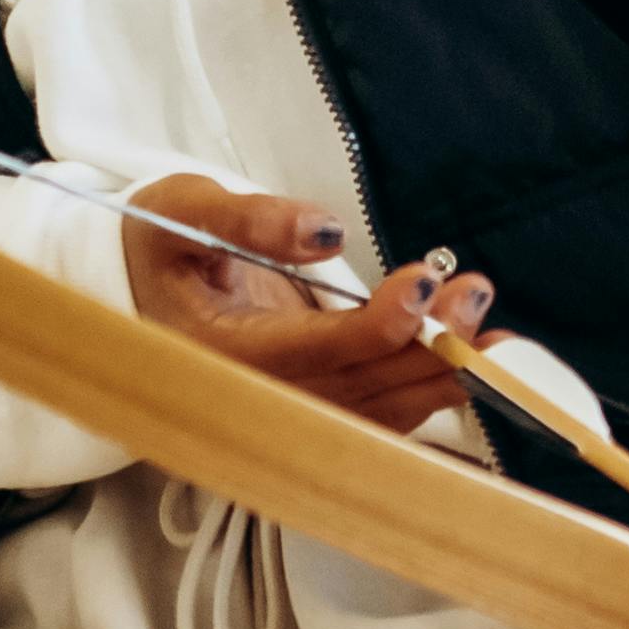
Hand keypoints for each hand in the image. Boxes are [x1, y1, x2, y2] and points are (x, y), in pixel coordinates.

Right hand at [123, 173, 490, 435]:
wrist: (132, 292)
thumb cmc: (155, 246)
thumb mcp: (183, 210)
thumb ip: (249, 220)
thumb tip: (327, 230)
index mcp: (219, 353)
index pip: (310, 351)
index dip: (374, 326)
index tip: (424, 285)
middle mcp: (257, 397)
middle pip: (357, 389)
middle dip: (425, 347)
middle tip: (474, 296)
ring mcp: (286, 412)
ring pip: (377, 412)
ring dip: (441, 376)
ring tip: (495, 334)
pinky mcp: (312, 407)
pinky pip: (379, 418)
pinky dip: (430, 393)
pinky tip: (477, 362)